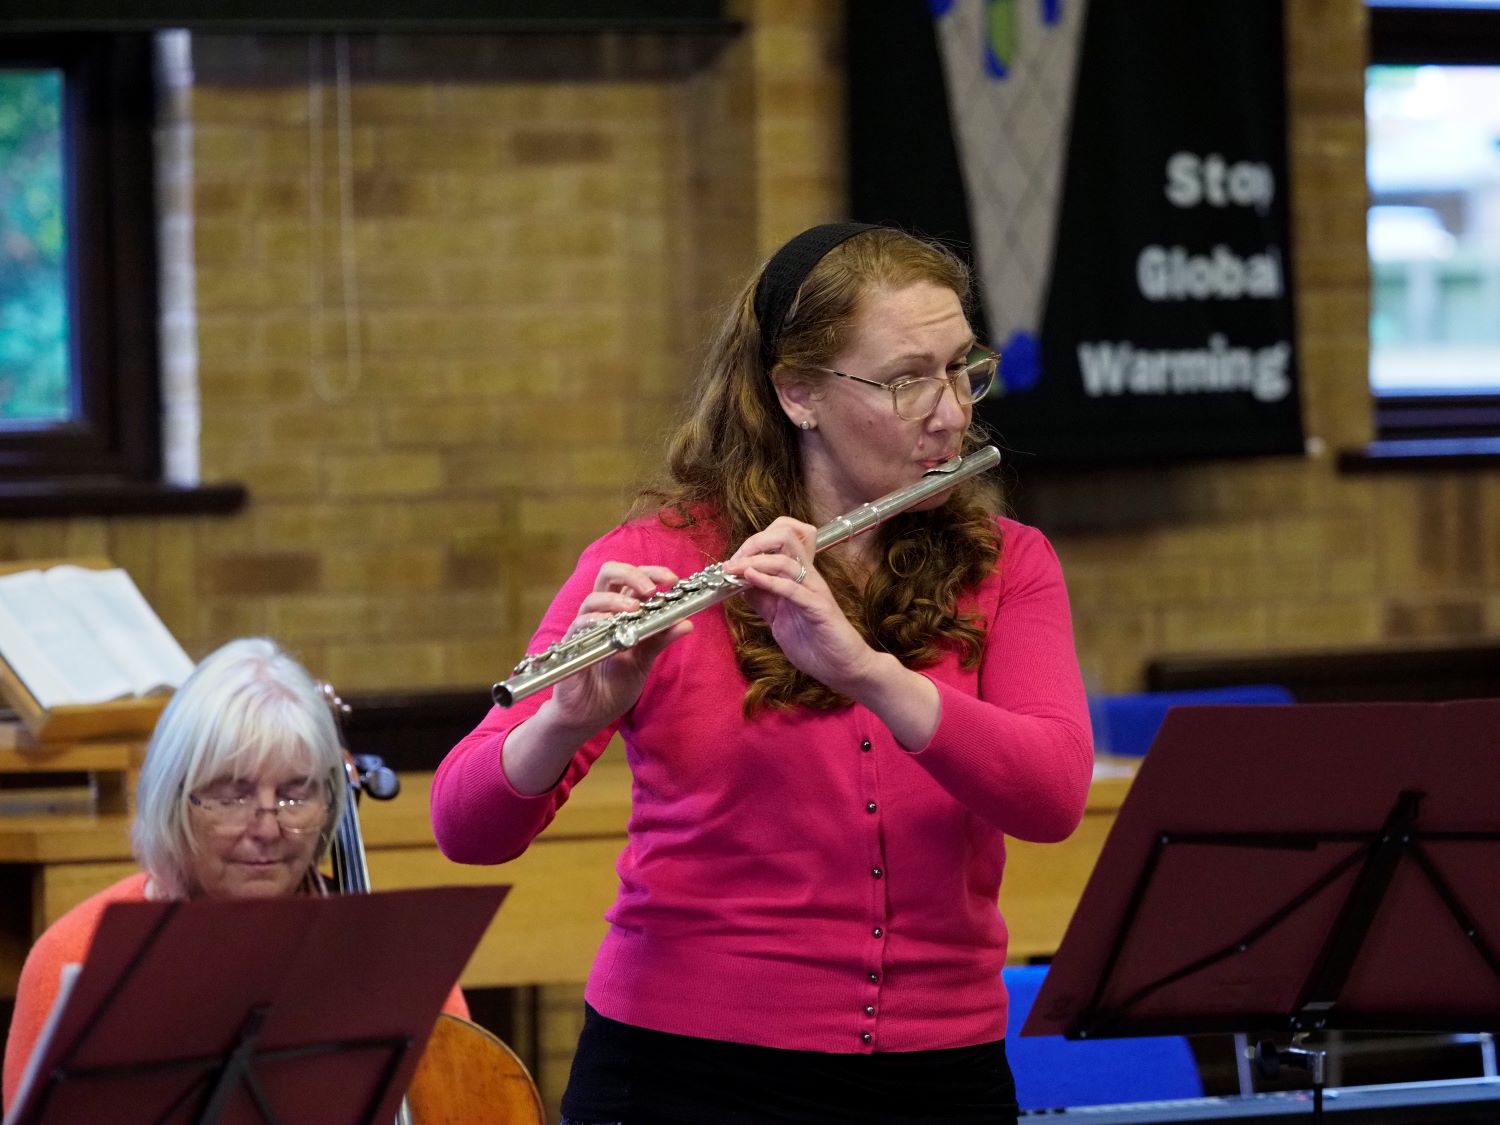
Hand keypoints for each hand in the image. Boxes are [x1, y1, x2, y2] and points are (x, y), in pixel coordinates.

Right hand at [547, 561, 691, 730]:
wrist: (592, 714)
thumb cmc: (615, 685)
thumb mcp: (644, 660)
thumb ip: (661, 639)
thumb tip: (687, 623)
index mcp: (622, 612)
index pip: (634, 578)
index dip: (652, 572)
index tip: (672, 580)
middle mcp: (603, 614)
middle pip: (609, 574)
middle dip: (632, 574)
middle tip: (651, 590)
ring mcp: (586, 628)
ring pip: (593, 597)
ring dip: (615, 600)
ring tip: (634, 611)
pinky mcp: (573, 646)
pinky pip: (579, 625)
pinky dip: (594, 621)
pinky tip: (608, 625)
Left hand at [723, 517, 877, 693]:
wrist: (842, 668)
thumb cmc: (815, 644)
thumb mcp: (779, 619)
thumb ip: (763, 601)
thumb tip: (739, 586)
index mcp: (800, 576)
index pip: (781, 538)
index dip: (753, 543)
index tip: (732, 562)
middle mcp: (808, 577)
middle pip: (784, 536)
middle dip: (753, 543)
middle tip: (733, 562)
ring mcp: (815, 591)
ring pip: (786, 559)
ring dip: (754, 561)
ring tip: (735, 570)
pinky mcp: (819, 608)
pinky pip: (793, 588)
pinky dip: (769, 581)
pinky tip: (751, 579)